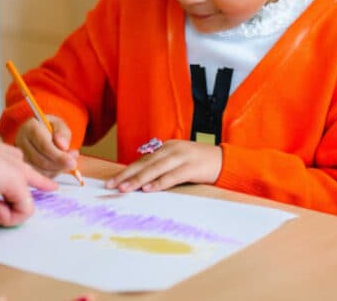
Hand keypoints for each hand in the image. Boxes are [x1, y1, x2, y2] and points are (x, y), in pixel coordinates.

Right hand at [15, 115, 78, 178]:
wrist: (39, 132)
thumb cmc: (50, 128)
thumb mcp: (60, 125)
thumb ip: (63, 134)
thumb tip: (63, 146)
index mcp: (30, 128)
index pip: (44, 145)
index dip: (59, 156)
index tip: (72, 162)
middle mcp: (21, 141)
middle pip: (40, 160)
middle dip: (59, 164)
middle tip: (73, 164)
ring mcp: (19, 155)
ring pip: (39, 170)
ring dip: (56, 170)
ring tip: (66, 163)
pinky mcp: (21, 166)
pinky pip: (37, 175)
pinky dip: (51, 174)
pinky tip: (58, 167)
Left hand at [105, 140, 221, 192]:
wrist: (225, 160)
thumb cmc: (200, 164)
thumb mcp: (178, 161)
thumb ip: (162, 167)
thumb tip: (141, 181)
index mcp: (167, 147)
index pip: (142, 160)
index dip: (126, 171)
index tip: (112, 180)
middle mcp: (172, 150)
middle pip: (145, 163)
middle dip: (127, 175)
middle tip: (112, 185)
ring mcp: (182, 157)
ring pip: (155, 169)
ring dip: (139, 180)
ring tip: (125, 188)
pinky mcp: (192, 167)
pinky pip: (172, 176)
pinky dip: (159, 183)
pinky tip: (148, 189)